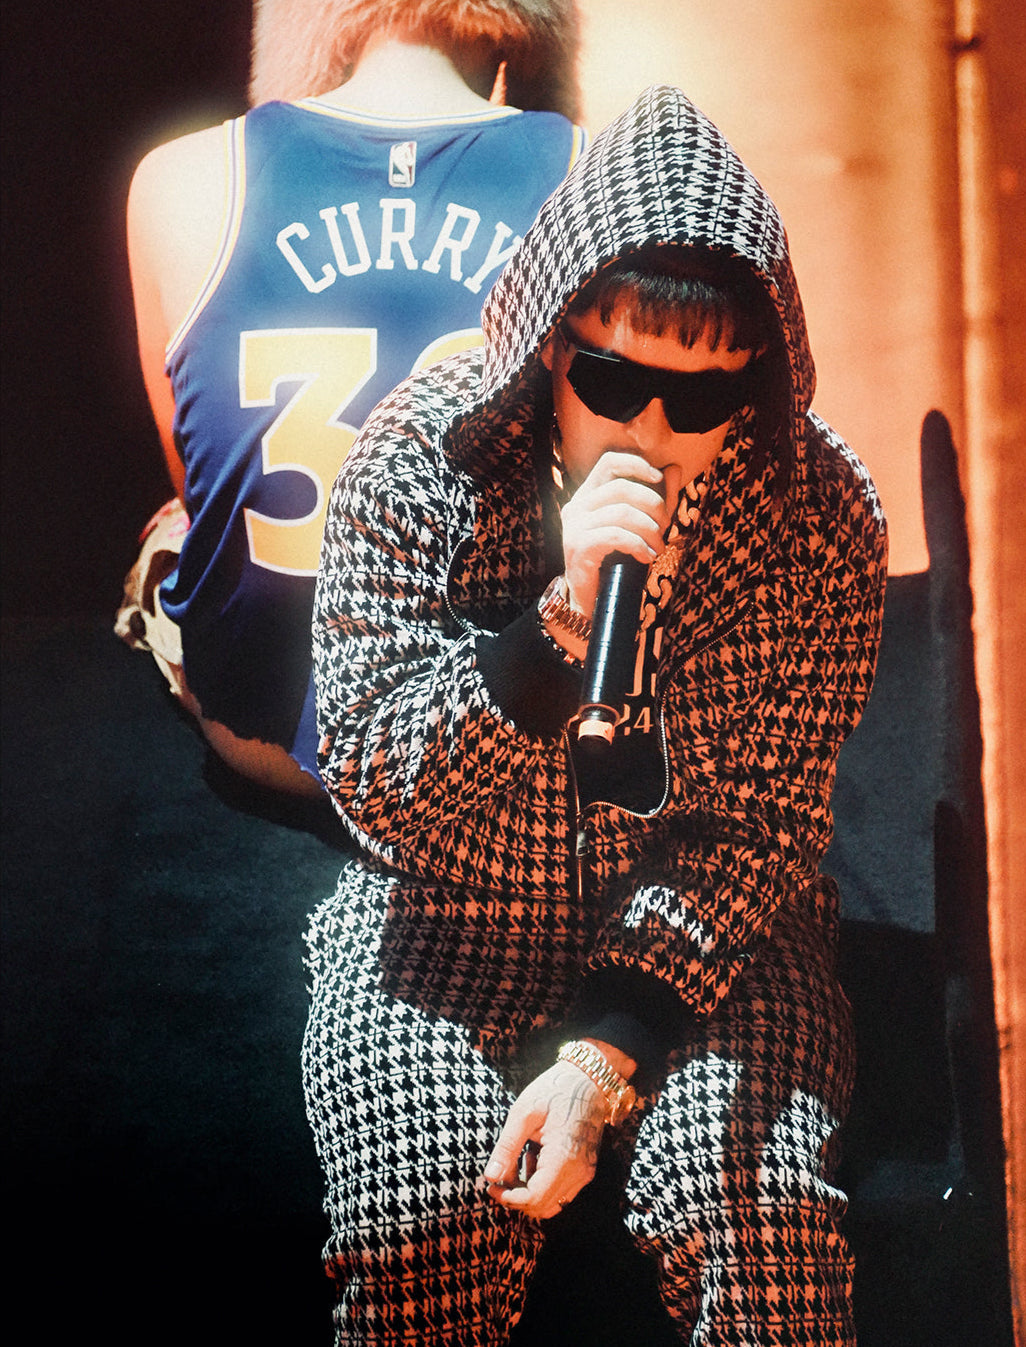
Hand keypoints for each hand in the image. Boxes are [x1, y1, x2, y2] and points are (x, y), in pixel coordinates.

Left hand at [481, 1060, 607, 1219]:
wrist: (589, 1078)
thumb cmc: (555, 1089)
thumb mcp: (524, 1112)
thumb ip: (507, 1147)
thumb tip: (490, 1177)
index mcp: (563, 1157)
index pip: (533, 1199)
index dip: (508, 1198)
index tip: (491, 1186)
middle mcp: (578, 1171)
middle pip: (542, 1207)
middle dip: (516, 1197)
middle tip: (499, 1176)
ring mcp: (585, 1172)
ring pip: (552, 1203)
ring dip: (529, 1192)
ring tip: (519, 1160)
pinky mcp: (586, 1168)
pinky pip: (561, 1192)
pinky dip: (542, 1185)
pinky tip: (534, 1157)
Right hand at [561, 454, 681, 617]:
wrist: (591, 598)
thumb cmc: (616, 560)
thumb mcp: (640, 526)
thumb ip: (658, 498)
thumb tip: (673, 469)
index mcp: (588, 495)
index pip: (609, 462)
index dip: (636, 464)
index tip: (659, 479)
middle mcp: (576, 506)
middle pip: (621, 487)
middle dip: (653, 505)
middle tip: (666, 527)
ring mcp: (574, 526)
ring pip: (621, 512)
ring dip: (650, 530)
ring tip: (659, 547)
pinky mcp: (578, 547)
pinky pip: (616, 536)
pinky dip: (639, 545)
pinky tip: (647, 557)